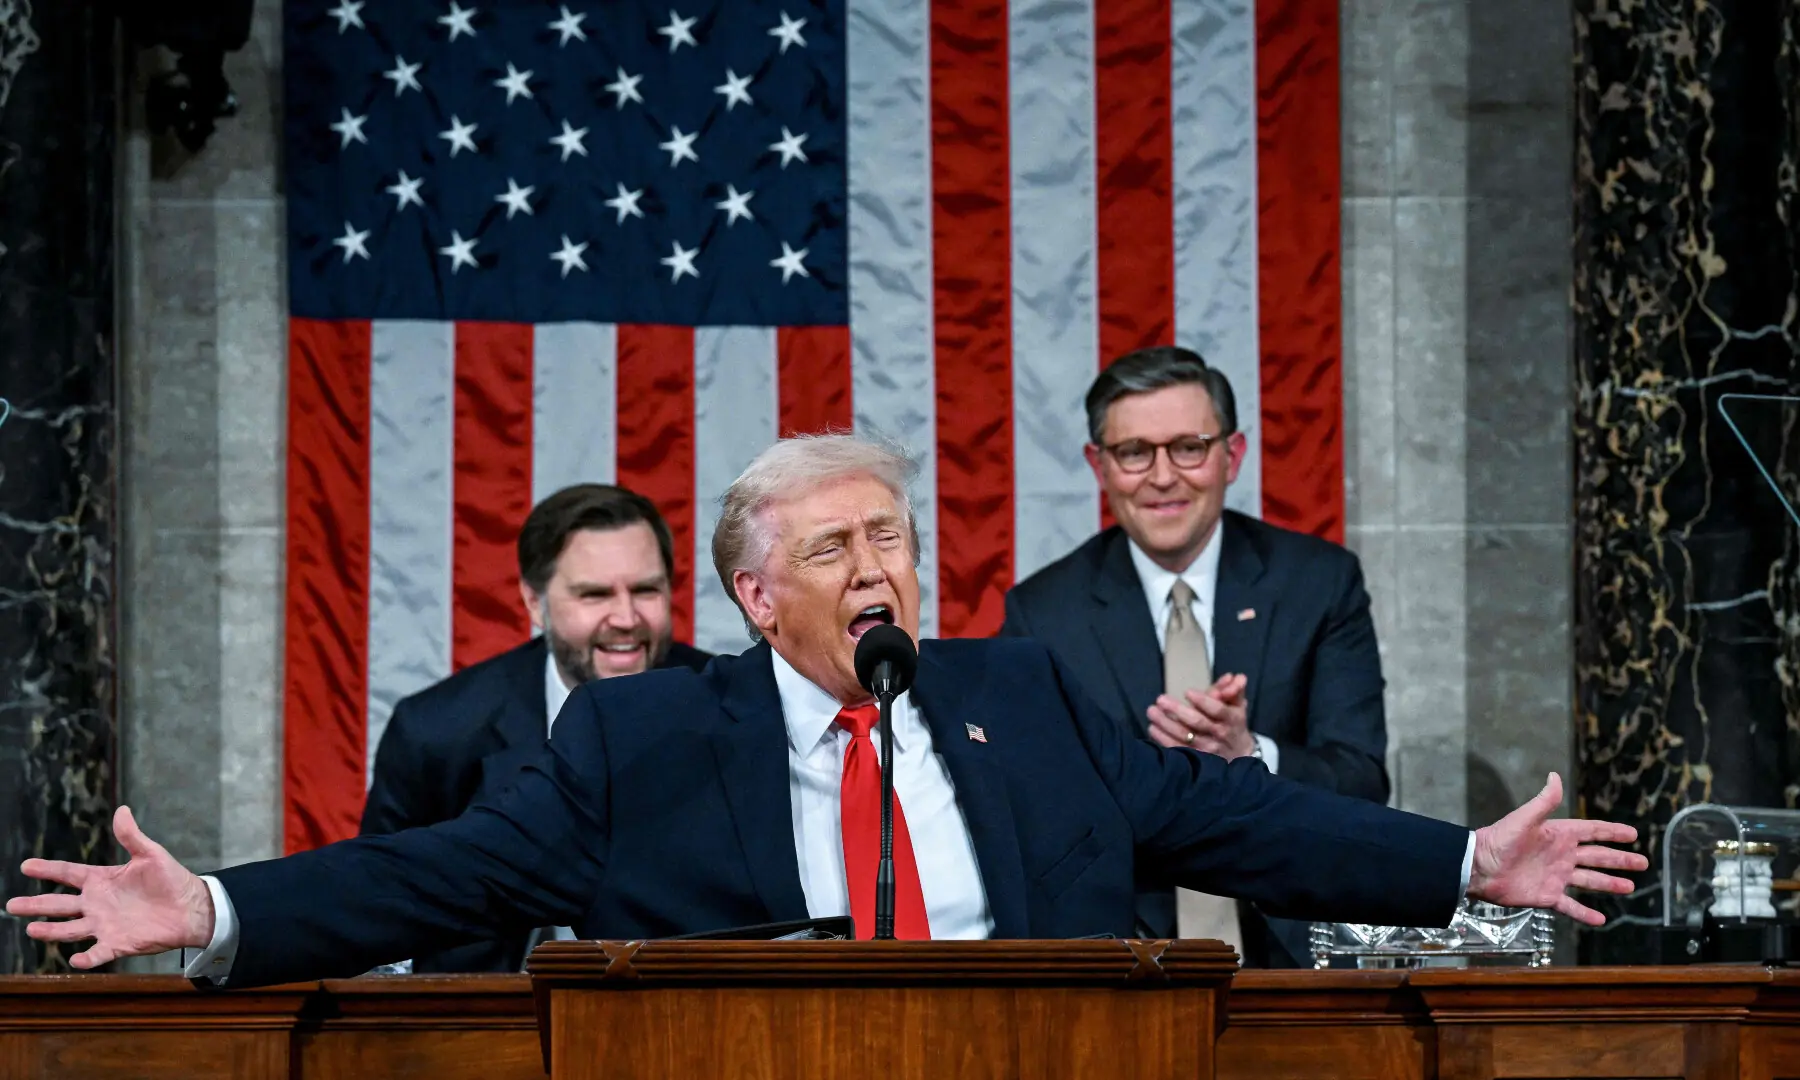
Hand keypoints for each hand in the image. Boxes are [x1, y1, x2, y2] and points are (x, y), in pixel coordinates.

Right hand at [5, 805, 215, 967]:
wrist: (191, 907)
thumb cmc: (171, 879)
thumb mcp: (151, 854)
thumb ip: (132, 836)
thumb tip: (121, 810)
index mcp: (102, 880)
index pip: (68, 873)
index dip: (47, 869)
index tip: (26, 866)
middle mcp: (97, 904)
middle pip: (59, 904)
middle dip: (35, 904)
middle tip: (11, 905)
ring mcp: (105, 925)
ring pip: (70, 929)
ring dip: (51, 930)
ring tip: (32, 928)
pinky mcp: (118, 943)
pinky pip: (98, 953)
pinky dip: (87, 957)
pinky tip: (74, 959)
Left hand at [1148, 673, 1254, 758]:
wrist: (1239, 753)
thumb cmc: (1233, 723)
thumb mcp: (1237, 705)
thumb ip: (1234, 689)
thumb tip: (1235, 677)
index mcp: (1231, 719)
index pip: (1218, 710)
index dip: (1203, 701)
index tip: (1187, 692)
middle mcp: (1219, 734)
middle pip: (1197, 722)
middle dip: (1177, 710)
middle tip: (1161, 699)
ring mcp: (1207, 749)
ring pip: (1184, 736)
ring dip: (1165, 724)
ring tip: (1152, 711)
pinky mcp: (1196, 759)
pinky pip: (1177, 749)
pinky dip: (1163, 739)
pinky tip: (1153, 728)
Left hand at [1467, 773, 1647, 925]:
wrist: (1479, 868)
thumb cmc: (1499, 840)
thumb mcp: (1524, 818)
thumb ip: (1543, 801)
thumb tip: (1555, 775)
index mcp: (1558, 835)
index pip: (1593, 832)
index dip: (1613, 833)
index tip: (1633, 834)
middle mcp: (1561, 855)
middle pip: (1598, 857)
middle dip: (1620, 860)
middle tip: (1643, 863)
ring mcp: (1556, 877)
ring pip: (1590, 881)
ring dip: (1610, 883)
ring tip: (1630, 887)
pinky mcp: (1547, 896)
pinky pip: (1571, 906)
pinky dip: (1585, 913)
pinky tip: (1601, 919)